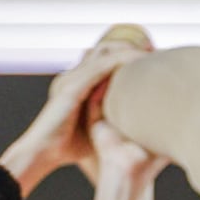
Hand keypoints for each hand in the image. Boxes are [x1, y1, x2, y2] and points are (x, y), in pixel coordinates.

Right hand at [0, 30, 155, 192]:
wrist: (43, 152)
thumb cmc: (69, 146)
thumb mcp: (96, 129)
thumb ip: (112, 120)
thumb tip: (137, 124)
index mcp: (78, 83)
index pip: (104, 58)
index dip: (127, 54)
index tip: (151, 59)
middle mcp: (74, 76)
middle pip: (106, 48)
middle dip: (131, 46)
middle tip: (156, 51)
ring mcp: (72, 78)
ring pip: (105, 51)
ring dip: (129, 49)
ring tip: (152, 53)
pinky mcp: (73, 86)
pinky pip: (101, 65)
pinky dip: (122, 60)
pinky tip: (139, 61)